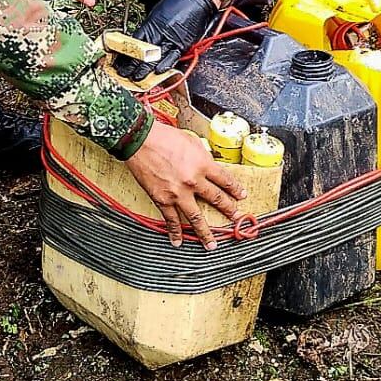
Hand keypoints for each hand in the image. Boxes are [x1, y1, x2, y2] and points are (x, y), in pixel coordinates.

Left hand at [115, 0, 217, 80]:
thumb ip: (150, 25)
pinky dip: (165, 66)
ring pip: (155, 58)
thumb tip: (141, 37)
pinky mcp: (185, 44)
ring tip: (136, 78)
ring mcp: (173, 39)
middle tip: (122, 73)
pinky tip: (157, 72)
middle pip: (142, 53)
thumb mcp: (158, 10)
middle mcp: (161, 32)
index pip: (133, 41)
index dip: (125, 52)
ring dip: (145, 70)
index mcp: (152, 23)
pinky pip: (173, 57)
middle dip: (131, 65)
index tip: (117, 60)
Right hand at [125, 121, 246, 248]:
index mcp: (203, 165)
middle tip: (234, 217)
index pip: (225, 181)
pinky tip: (178, 240)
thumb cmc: (163, 136)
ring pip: (196, 218)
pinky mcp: (162, 199)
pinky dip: (175, 231)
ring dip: (205, 232)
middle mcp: (193, 181)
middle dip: (228, 209)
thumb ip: (201, 156)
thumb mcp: (191, 141)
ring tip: (211, 243)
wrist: (140, 140)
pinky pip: (171, 219)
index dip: (235, 189)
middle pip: (216, 199)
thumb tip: (207, 164)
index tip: (240, 196)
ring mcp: (178, 193)